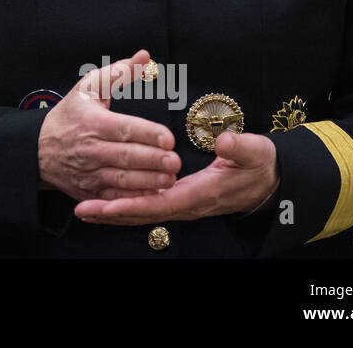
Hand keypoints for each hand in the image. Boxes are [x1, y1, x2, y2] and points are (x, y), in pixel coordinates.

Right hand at [39, 49, 180, 200]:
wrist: (37, 149)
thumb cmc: (68, 116)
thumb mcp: (88, 88)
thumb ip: (118, 72)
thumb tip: (145, 57)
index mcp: (92, 122)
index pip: (124, 128)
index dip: (147, 133)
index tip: (168, 137)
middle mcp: (90, 149)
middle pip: (126, 156)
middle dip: (152, 159)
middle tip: (175, 160)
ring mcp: (89, 173)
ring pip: (122, 179)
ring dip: (148, 180)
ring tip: (170, 178)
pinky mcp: (90, 192)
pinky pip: (114, 197)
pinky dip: (133, 198)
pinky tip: (152, 194)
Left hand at [74, 130, 279, 223]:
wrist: (270, 182)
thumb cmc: (261, 165)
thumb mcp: (257, 152)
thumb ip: (240, 147)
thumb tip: (225, 140)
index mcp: (202, 192)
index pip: (162, 202)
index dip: (134, 205)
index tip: (108, 205)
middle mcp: (188, 204)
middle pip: (145, 213)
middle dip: (113, 213)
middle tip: (82, 210)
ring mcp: (183, 204)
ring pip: (144, 212)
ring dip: (114, 212)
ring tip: (84, 209)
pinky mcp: (180, 199)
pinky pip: (149, 207)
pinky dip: (126, 208)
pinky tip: (106, 205)